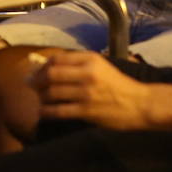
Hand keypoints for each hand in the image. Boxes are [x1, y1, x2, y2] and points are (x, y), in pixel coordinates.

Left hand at [33, 51, 149, 128]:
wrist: (140, 104)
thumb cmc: (119, 85)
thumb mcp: (101, 66)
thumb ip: (78, 64)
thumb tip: (48, 66)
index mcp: (90, 59)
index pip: (57, 58)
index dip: (42, 65)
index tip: (36, 71)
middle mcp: (87, 73)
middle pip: (50, 74)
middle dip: (36, 80)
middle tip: (30, 85)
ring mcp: (86, 93)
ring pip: (51, 93)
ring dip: (40, 97)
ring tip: (39, 99)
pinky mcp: (87, 111)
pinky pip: (59, 111)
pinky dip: (47, 112)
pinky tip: (43, 113)